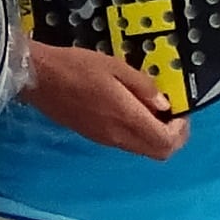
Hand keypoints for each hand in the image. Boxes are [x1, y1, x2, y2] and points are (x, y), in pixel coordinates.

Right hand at [25, 43, 190, 159]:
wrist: (38, 77)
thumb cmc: (74, 67)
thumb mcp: (115, 66)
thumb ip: (143, 86)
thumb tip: (164, 104)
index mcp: (125, 118)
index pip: (165, 142)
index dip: (181, 130)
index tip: (181, 111)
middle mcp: (117, 135)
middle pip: (157, 153)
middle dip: (172, 137)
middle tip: (173, 114)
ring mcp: (105, 139)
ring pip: (142, 150)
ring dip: (154, 135)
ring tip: (152, 109)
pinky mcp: (94, 136)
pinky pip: (126, 142)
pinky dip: (137, 132)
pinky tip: (131, 110)